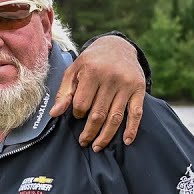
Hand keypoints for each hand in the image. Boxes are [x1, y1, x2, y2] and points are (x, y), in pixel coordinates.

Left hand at [49, 35, 145, 149]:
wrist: (117, 46)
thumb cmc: (91, 61)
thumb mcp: (74, 71)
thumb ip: (64, 92)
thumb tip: (54, 114)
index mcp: (92, 71)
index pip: (82, 103)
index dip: (77, 113)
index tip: (77, 114)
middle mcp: (111, 78)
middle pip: (98, 113)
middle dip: (89, 132)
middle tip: (84, 142)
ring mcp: (126, 84)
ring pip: (115, 117)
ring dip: (106, 135)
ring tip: (97, 147)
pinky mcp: (139, 89)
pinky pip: (136, 113)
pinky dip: (132, 128)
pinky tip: (126, 141)